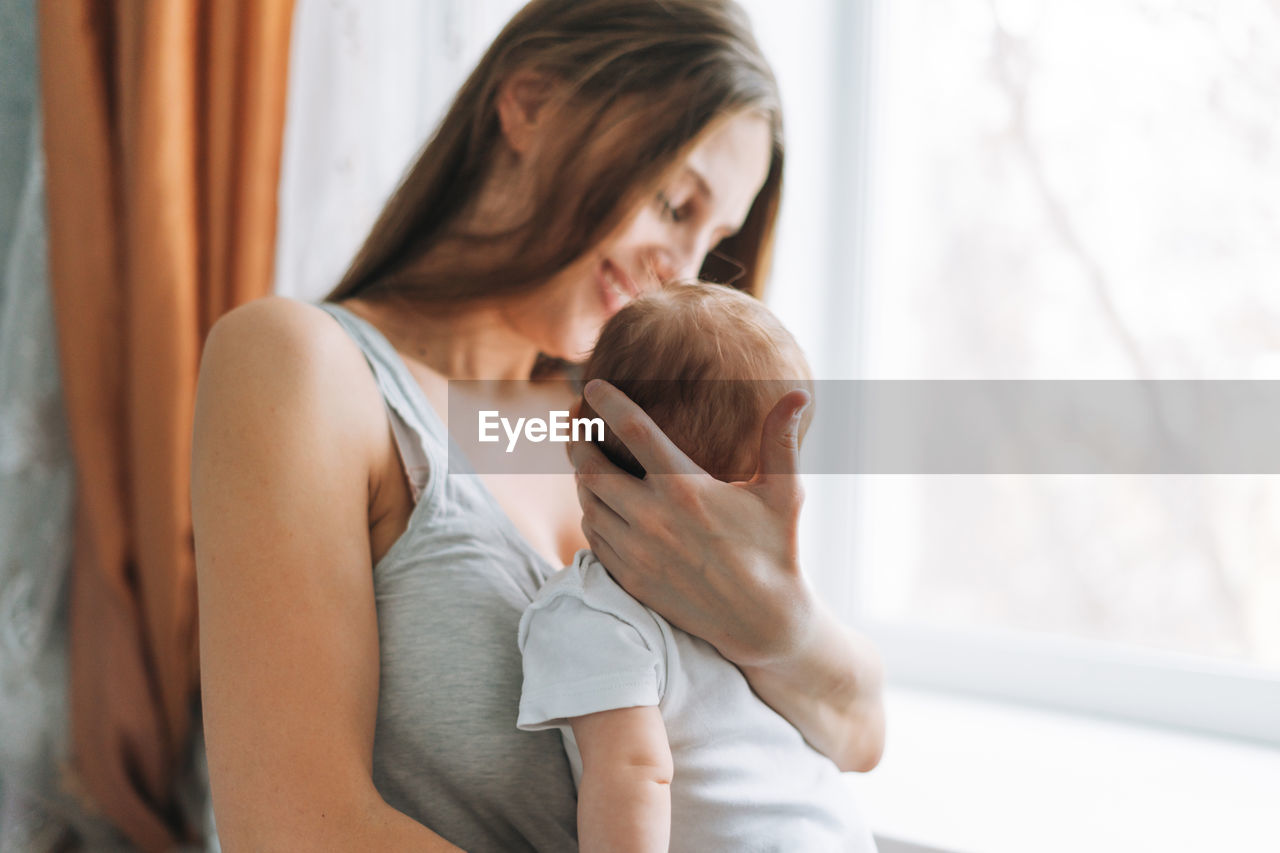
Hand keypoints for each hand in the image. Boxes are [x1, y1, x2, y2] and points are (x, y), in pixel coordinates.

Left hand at [568, 379, 813, 666]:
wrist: (762, 621)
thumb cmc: (776, 550)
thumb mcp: (784, 493)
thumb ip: (781, 440)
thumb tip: (798, 395)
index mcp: (686, 488)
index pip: (633, 430)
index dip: (608, 402)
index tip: (593, 385)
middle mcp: (653, 517)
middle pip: (590, 467)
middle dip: (577, 441)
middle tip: (576, 425)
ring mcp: (636, 550)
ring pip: (587, 503)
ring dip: (581, 478)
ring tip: (586, 460)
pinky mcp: (630, 577)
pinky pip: (593, 538)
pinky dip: (591, 515)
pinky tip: (600, 504)